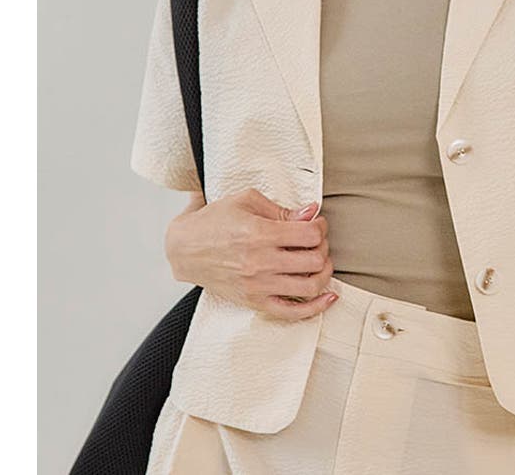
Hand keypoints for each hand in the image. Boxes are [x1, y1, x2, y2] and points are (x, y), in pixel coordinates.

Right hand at [164, 187, 335, 320]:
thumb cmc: (214, 221)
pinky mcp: (254, 302)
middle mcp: (260, 262)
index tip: (316, 223)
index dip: (320, 226)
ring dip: (324, 273)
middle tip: (316, 241)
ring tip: (319, 263)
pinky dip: (316, 307)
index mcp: (259, 233)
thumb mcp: (247, 201)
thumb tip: (311, 212)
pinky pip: (292, 312)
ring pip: (310, 286)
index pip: (310, 234)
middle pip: (315, 259)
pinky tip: (329, 297)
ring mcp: (258, 285)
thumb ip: (282, 209)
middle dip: (323, 247)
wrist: (185, 249)